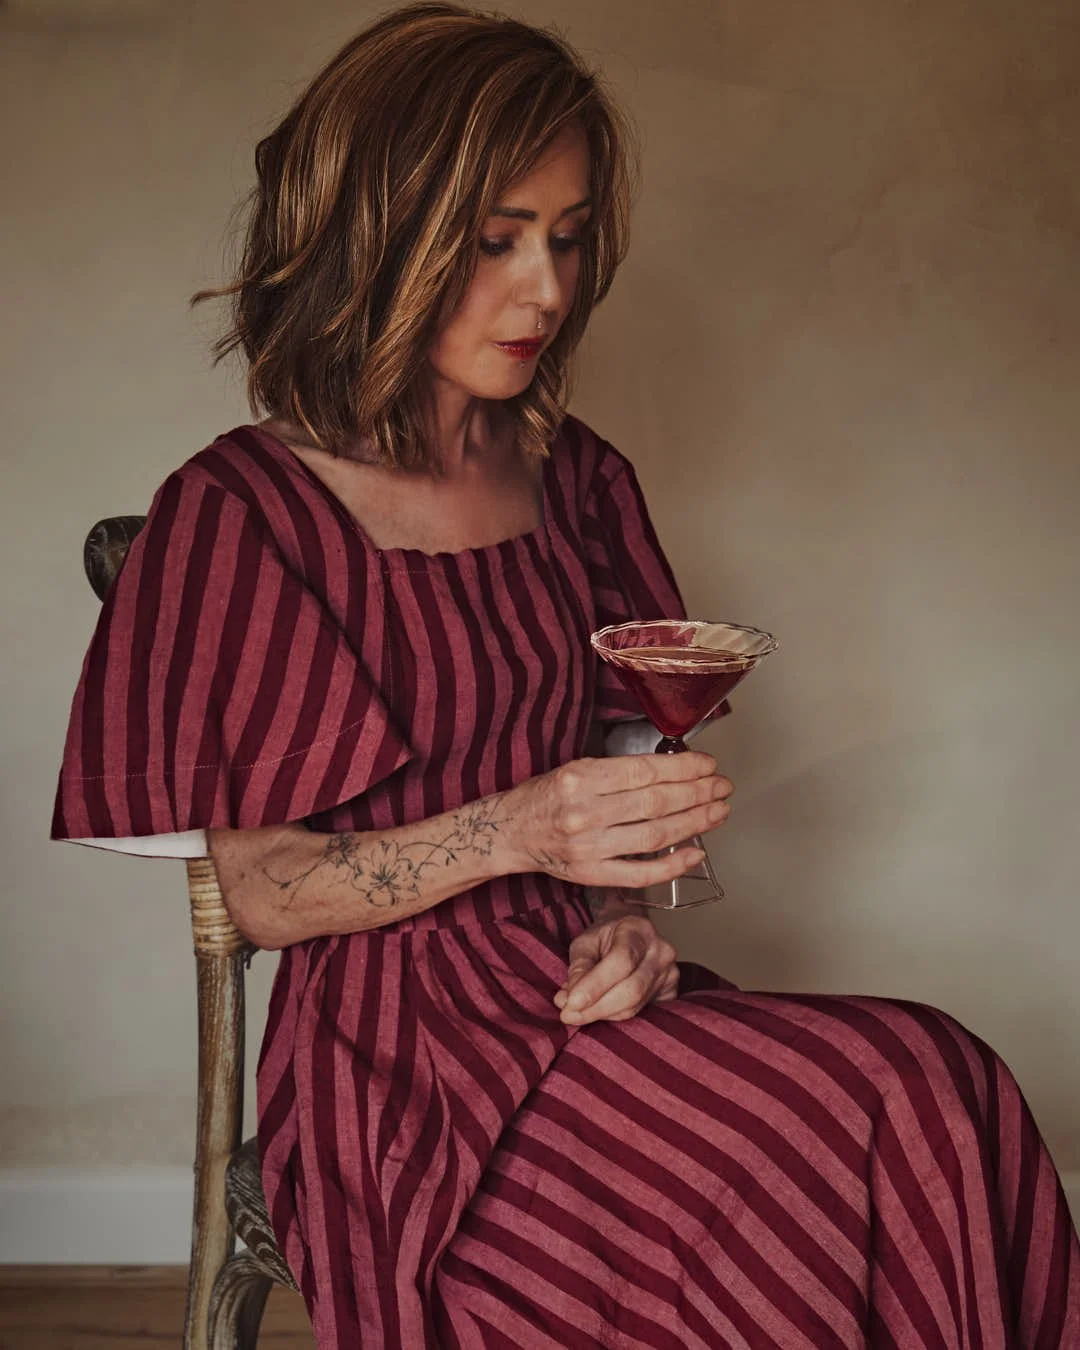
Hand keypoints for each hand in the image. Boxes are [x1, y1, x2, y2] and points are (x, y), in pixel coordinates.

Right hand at [506, 753, 732, 890]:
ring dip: (694, 823)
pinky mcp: (591, 875)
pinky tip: (695, 853)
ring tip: (717, 812)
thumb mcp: (575, 768)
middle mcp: (585, 813)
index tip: (708, 765)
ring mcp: (589, 848)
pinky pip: (641, 874)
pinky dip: (672, 865)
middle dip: (698, 794)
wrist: (509, 832)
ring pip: (655, 835)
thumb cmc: (545, 796)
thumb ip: (618, 771)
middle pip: (656, 803)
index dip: (684, 769)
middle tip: (722, 787)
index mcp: (581, 778)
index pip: (645, 772)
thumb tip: (672, 771)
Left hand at [554, 913, 678, 1024]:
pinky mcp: (671, 992)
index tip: (570, 1002)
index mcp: (639, 930)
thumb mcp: (585, 941)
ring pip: (634, 1005)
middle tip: (568, 1014)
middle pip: (631, 990)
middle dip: (596, 1007)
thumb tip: (567, 1000)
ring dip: (602, 1014)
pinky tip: (598, 1010)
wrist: (630, 932)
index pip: (621, 961)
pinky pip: (641, 1012)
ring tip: (577, 1012)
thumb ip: (578, 968)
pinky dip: (614, 1015)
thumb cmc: (606, 936)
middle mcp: (661, 951)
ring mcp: (670, 973)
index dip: (595, 985)